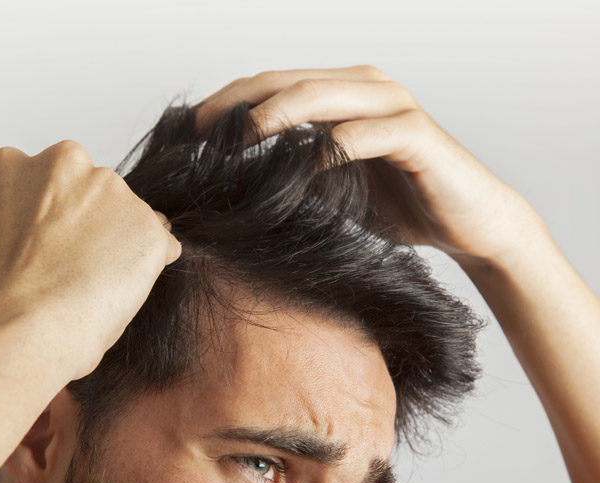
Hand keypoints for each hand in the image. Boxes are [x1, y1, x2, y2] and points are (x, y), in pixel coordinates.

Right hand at [0, 140, 180, 378]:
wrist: (17, 333)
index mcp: (10, 166)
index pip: (40, 188)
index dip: (40, 226)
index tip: (37, 254)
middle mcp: (66, 164)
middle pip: (86, 195)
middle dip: (81, 227)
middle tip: (67, 271)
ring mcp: (113, 193)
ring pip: (123, 219)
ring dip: (115, 247)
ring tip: (93, 291)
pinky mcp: (149, 228)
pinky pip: (158, 246)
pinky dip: (147, 267)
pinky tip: (123, 294)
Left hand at [196, 66, 548, 267]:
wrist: (469, 223)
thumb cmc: (401, 203)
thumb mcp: (335, 184)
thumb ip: (297, 168)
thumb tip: (238, 178)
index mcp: (344, 94)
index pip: (275, 84)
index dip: (231, 101)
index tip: (191, 129)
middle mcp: (367, 88)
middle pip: (290, 81)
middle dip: (240, 101)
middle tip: (202, 129)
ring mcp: (394, 106)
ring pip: (325, 95)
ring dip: (278, 113)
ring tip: (240, 137)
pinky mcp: (418, 135)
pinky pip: (368, 134)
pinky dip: (333, 147)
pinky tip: (305, 166)